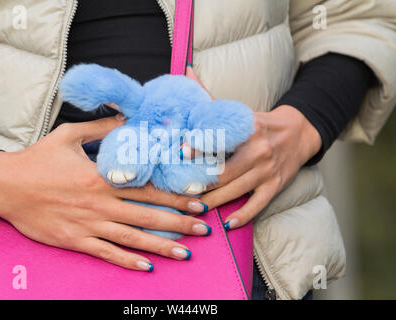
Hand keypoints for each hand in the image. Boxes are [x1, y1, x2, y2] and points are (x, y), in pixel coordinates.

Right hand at [0, 116, 210, 271]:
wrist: (3, 185)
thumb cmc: (38, 159)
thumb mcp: (70, 134)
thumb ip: (103, 128)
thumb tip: (129, 118)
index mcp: (101, 178)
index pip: (147, 188)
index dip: (175, 196)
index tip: (198, 201)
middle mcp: (99, 204)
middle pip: (147, 215)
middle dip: (178, 223)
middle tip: (203, 229)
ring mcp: (87, 224)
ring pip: (131, 238)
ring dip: (160, 246)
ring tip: (185, 253)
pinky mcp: (74, 240)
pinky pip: (105, 252)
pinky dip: (127, 261)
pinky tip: (146, 267)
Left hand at [185, 66, 321, 229]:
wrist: (299, 132)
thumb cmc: (258, 123)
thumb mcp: (237, 110)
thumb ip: (209, 97)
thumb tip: (185, 72)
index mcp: (247, 129)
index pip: (219, 139)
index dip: (198, 148)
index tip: (180, 154)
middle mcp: (258, 150)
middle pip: (223, 172)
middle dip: (201, 184)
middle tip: (180, 192)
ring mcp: (268, 170)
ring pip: (236, 190)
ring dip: (214, 202)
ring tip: (195, 209)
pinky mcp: (276, 185)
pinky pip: (258, 205)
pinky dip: (244, 216)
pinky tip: (229, 224)